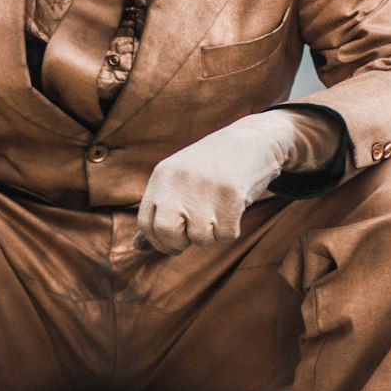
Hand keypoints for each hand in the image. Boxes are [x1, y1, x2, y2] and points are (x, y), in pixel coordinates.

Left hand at [137, 112, 303, 254]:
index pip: (145, 222)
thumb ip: (162, 211)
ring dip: (210, 235)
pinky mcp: (230, 195)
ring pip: (200, 238)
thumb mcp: (180, 181)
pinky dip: (231, 230)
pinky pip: (226, 234)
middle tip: (191, 237)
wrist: (251, 142)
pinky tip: (233, 210)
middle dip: (178, 244)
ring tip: (217, 213)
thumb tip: (139, 248)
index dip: (156, 241)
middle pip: (167, 233)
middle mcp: (180, 180)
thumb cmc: (212, 168)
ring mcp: (205, 187)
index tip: (172, 243)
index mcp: (162, 175)